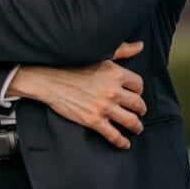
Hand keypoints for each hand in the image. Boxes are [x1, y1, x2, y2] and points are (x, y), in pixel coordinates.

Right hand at [8, 41, 146, 149]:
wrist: (49, 79)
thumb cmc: (72, 65)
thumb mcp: (99, 55)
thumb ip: (122, 50)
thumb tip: (140, 45)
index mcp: (115, 73)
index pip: (138, 85)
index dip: (138, 90)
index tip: (134, 93)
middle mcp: (113, 91)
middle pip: (138, 104)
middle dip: (140, 109)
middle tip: (137, 112)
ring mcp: (104, 107)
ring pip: (132, 122)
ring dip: (136, 126)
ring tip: (135, 127)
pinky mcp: (94, 121)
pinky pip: (115, 136)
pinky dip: (122, 142)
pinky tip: (124, 143)